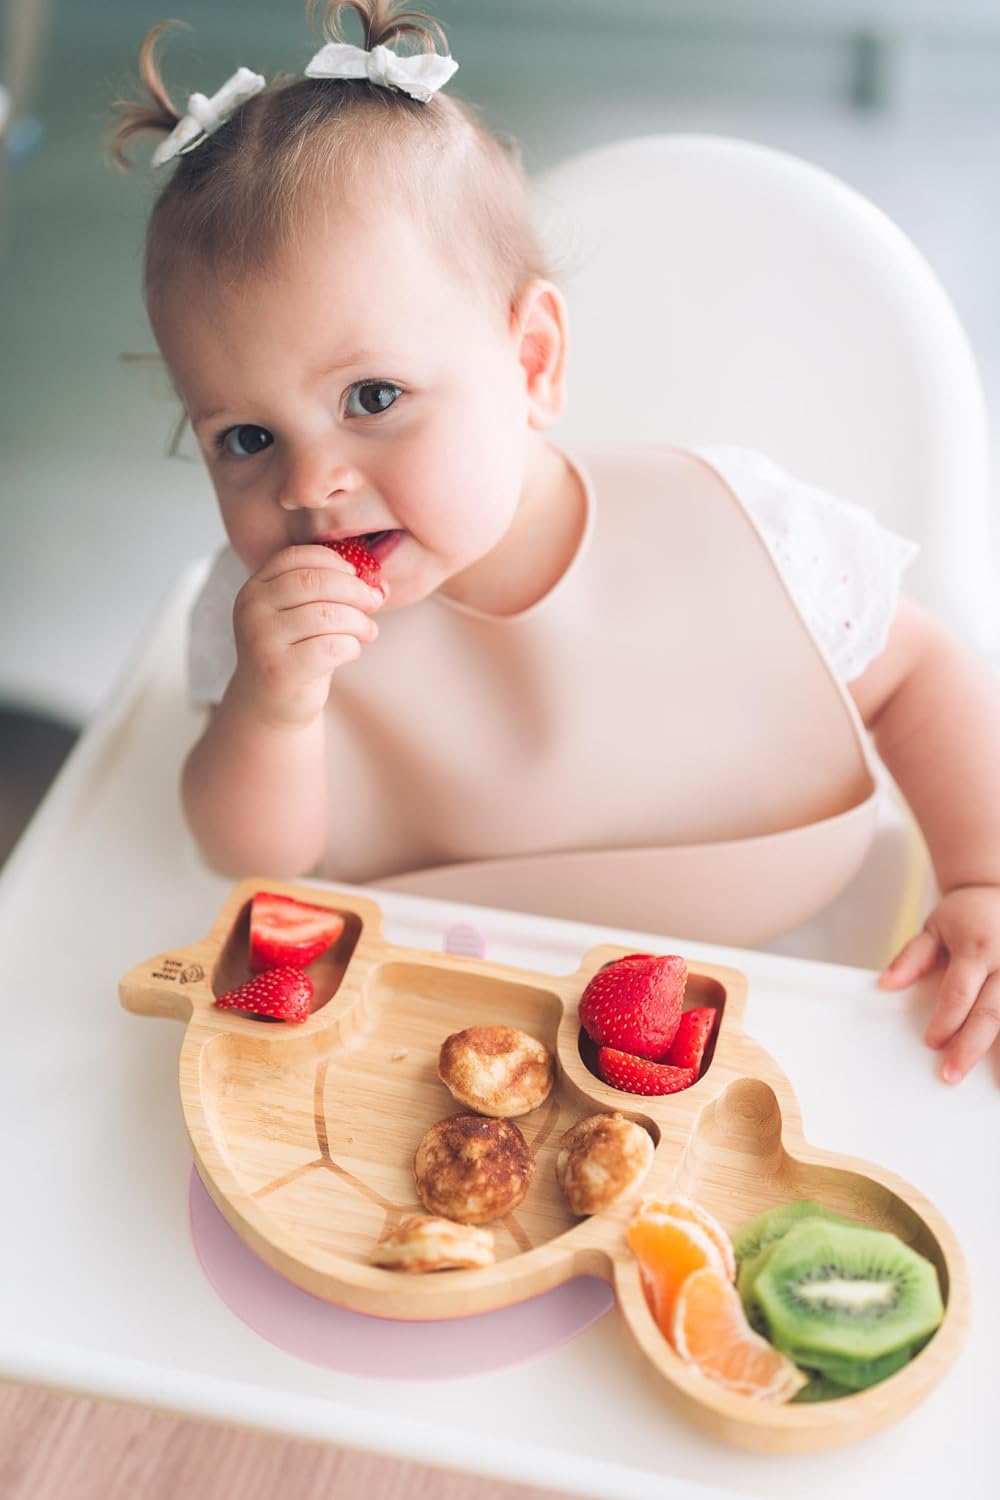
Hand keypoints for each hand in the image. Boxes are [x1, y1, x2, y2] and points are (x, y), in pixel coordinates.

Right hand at [231, 544, 384, 725]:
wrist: (271, 703)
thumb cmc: (295, 651)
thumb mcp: (303, 614)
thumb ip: (331, 592)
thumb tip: (380, 586)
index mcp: (255, 588)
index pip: (297, 557)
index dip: (334, 562)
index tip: (356, 576)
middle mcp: (252, 610)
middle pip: (315, 582)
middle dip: (354, 590)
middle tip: (373, 602)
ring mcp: (263, 640)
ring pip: (327, 614)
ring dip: (359, 622)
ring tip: (367, 631)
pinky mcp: (281, 670)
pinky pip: (333, 646)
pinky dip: (352, 646)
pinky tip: (351, 650)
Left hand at [878, 885, 999, 1083]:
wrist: (999, 891)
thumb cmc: (965, 916)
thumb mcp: (934, 928)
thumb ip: (911, 958)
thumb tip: (885, 984)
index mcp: (975, 949)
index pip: (959, 992)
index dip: (946, 1020)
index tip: (931, 1043)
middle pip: (990, 1013)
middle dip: (970, 1047)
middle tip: (951, 1075)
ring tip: (997, 1086)